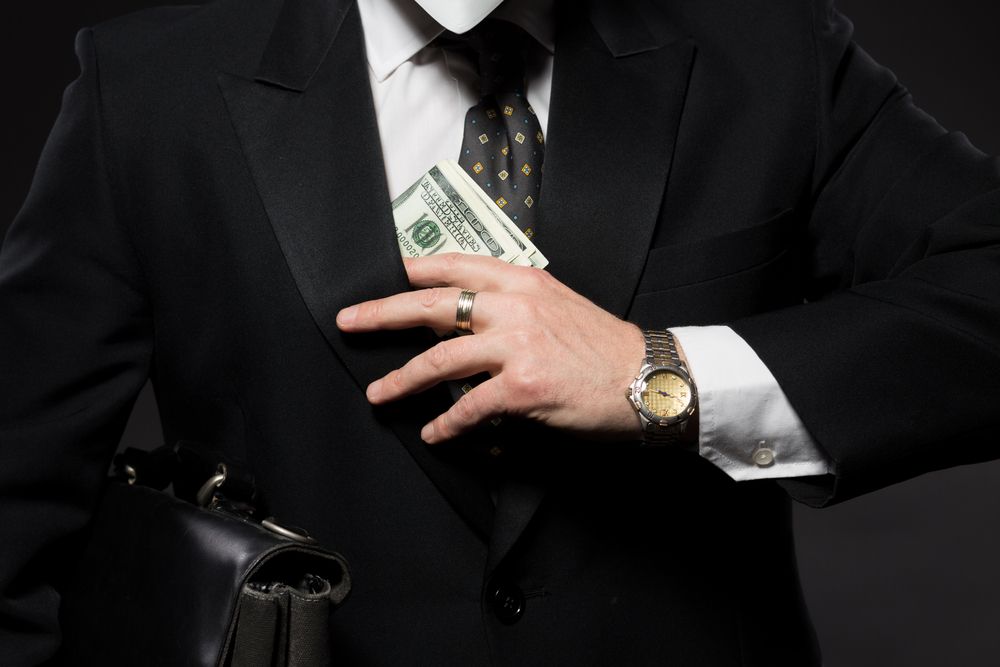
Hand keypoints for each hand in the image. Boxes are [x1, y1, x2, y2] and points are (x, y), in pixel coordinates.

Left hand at [335, 254, 645, 443]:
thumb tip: (460, 321)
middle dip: (381, 314)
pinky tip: (433, 432)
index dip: (412, 269)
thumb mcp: (557, 307)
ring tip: (378, 394)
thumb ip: (510, 305)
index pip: (454, 265)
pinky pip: (468, 407)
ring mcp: (517, 346)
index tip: (383, 273)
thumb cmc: (605, 347)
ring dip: (401, 381)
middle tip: (349, 322)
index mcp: (522, 281)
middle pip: (430, 306)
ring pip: (439, 360)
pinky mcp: (523, 387)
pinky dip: (445, 423)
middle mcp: (514, 306)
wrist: (649, 378)